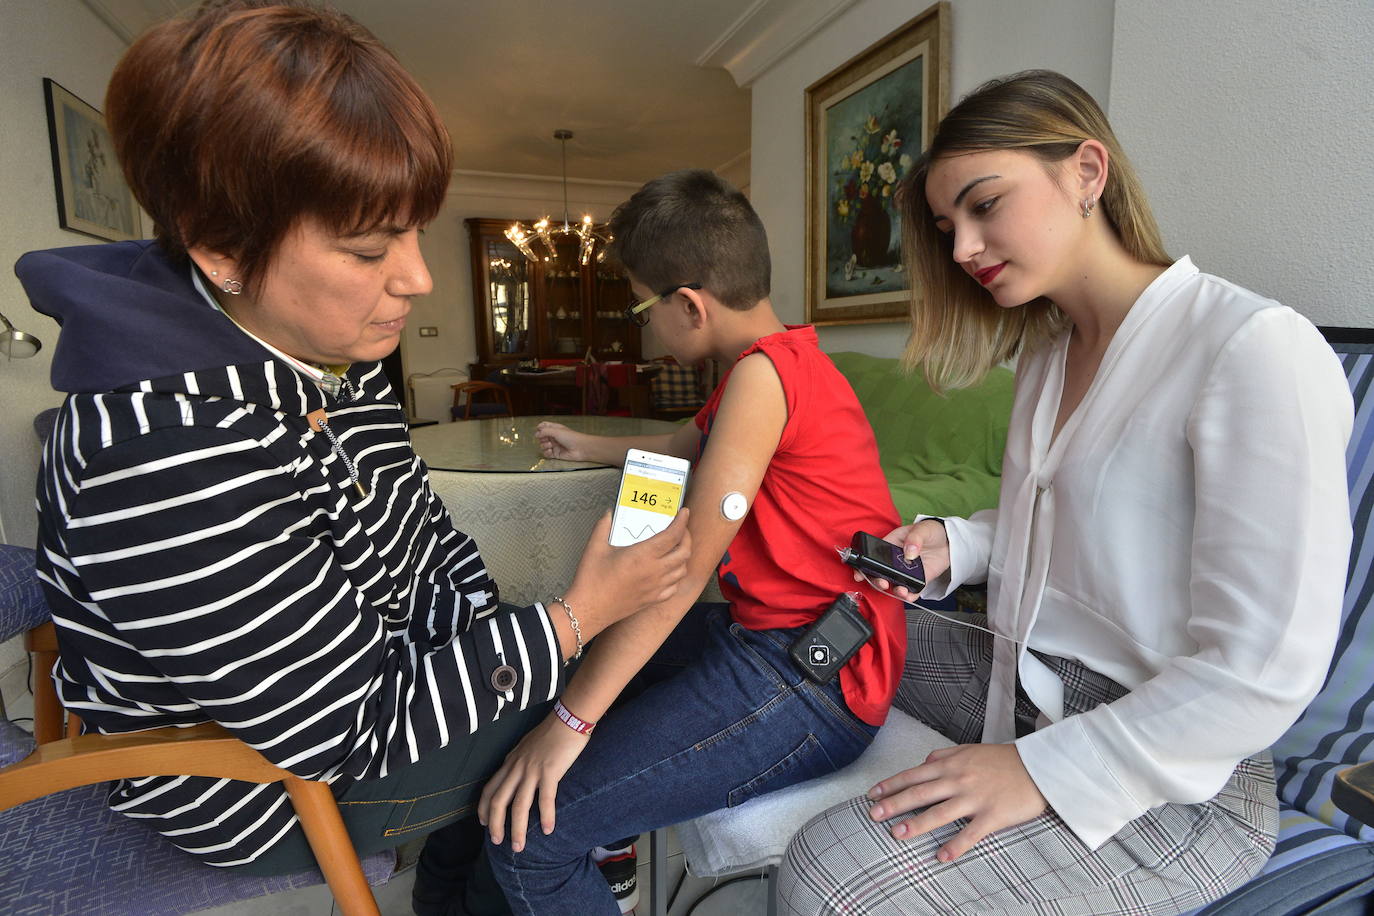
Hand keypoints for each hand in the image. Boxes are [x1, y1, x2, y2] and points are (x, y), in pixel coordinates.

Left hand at [478, 713, 587, 850]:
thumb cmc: (550, 732)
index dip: (483, 809)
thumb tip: (516, 776)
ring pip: (519, 806)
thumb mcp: (526, 747)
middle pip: (498, 801)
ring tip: (519, 846)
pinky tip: (547, 830)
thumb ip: (519, 762)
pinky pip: (545, 799)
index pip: (489, 789)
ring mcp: (532, 770)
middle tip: (498, 842)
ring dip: (517, 829)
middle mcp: (517, 768)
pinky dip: (545, 817)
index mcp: (510, 762)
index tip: (483, 824)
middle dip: (496, 825)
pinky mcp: (550, 772)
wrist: (568, 719)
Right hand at [536, 422, 588, 460]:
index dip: (540, 428)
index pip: (544, 426)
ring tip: (550, 445)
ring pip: (543, 445)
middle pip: (541, 437)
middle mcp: (554, 437)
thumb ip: (545, 431)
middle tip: (546, 439)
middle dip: (541, 438)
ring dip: (544, 445)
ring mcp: (554, 445)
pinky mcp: (556, 454)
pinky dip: (546, 453)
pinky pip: (546, 454)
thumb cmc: (570, 437)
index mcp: (555, 429)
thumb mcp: (556, 431)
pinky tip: (550, 451)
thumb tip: (536, 434)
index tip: (539, 430)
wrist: (580, 448)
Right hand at [565, 509, 690, 634]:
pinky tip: (669, 571)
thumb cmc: (591, 581)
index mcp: (643, 556)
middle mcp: (654, 572)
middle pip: (684, 552)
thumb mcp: (595, 547)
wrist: (588, 610)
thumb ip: (604, 526)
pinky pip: (674, 587)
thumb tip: (609, 514)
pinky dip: (676, 576)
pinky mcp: (652, 600)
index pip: (673, 535)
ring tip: (675, 548)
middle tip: (680, 529)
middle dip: (686, 537)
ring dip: (683, 557)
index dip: (682, 521)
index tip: (684, 513)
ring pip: (682, 570)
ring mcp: (656, 587)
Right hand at [853, 520, 948, 601]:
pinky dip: (910, 596)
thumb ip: (914, 539)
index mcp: (891, 545)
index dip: (864, 565)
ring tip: (900, 591)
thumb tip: (909, 552)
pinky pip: (911, 590)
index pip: (873, 555)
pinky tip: (910, 595)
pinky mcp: (919, 579)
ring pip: (895, 584)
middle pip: (881, 573)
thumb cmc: (931, 531)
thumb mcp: (922, 529)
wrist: (950, 541)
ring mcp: (906, 571)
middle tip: (882, 582)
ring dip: (894, 590)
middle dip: (878, 580)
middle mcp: (895, 560)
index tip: (860, 572)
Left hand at [867, 743, 1046, 860]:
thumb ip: (944, 754)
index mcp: (951, 764)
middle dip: (894, 804)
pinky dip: (955, 845)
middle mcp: (959, 780)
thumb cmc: (1003, 759)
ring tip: (897, 834)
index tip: (872, 794)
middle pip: (920, 793)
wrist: (1039, 766)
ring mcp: (975, 798)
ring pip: (940, 812)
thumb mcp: (969, 749)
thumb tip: (923, 762)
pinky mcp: (993, 815)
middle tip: (873, 815)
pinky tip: (941, 856)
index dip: (891, 785)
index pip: (914, 775)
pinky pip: (971, 833)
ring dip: (917, 824)